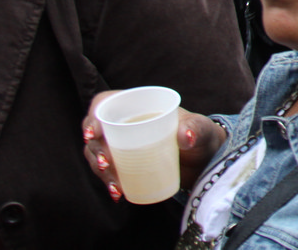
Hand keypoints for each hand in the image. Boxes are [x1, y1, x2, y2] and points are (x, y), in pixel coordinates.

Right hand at [82, 92, 226, 200]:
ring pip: (98, 155)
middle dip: (96, 150)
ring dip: (101, 170)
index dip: (93, 117)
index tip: (94, 135)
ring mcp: (122, 146)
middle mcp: (125, 124)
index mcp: (137, 106)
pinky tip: (118, 193)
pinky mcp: (124, 165)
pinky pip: (108, 172)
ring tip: (115, 185)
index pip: (104, 104)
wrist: (204, 160)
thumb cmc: (200, 135)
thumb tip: (185, 136)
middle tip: (106, 164)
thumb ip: (195, 128)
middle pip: (97, 133)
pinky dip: (109, 182)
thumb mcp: (200, 129)